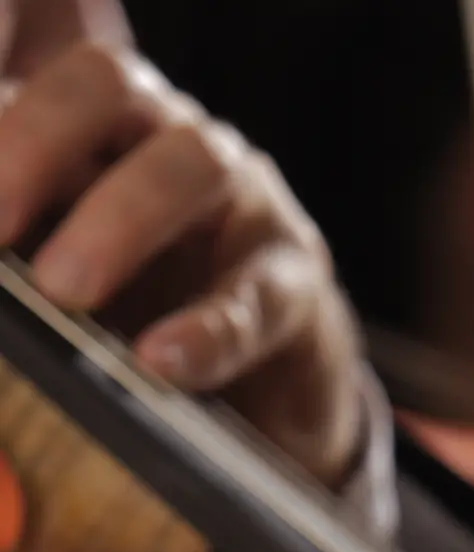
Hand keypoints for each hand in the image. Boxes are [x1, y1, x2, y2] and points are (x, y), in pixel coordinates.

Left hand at [0, 24, 366, 482]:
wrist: (268, 397)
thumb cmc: (153, 318)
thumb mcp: (73, 262)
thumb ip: (28, 238)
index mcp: (111, 125)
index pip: (58, 82)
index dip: (13, 123)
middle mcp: (176, 139)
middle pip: (112, 90)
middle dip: (43, 146)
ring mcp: (246, 202)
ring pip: (193, 167)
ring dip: (121, 222)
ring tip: (65, 290)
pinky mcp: (296, 285)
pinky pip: (256, 295)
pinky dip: (207, 330)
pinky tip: (161, 361)